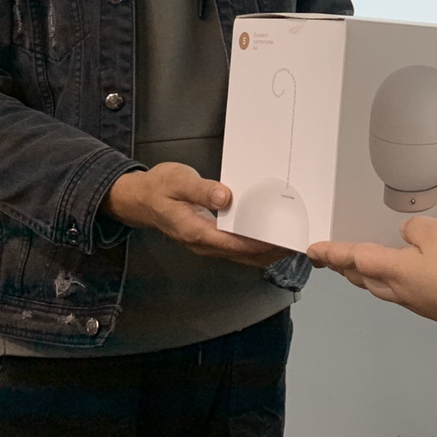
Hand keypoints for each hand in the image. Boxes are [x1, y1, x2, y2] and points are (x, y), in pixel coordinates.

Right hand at [102, 163, 293, 266]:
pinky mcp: (209, 238)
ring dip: (265, 251)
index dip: (261, 244)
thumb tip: (224, 197)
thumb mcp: (177, 181)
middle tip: (296, 241)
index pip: (235, 243)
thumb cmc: (158, 188)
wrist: (140, 199)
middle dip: (270, 251)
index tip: (283, 240)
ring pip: (241, 254)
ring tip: (289, 240)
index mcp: (196, 231)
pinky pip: (236, 247)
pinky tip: (268, 236)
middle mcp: (203, 243)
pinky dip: (254, 245)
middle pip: (243, 254)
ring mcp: (206, 243)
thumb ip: (200, 190)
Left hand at [308, 217, 436, 332]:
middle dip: (344, 266)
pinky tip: (405, 274)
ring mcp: (417, 302)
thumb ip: (414, 227)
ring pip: (381, 287)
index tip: (314, 250)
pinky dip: (392, 280)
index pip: (353, 258)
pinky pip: (403, 291)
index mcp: (394, 270)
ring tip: (362, 265)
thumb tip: (406, 233)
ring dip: (366, 275)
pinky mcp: (434, 307)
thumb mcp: (436, 231)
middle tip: (331, 258)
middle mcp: (400, 290)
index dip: (332, 252)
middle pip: (363, 277)